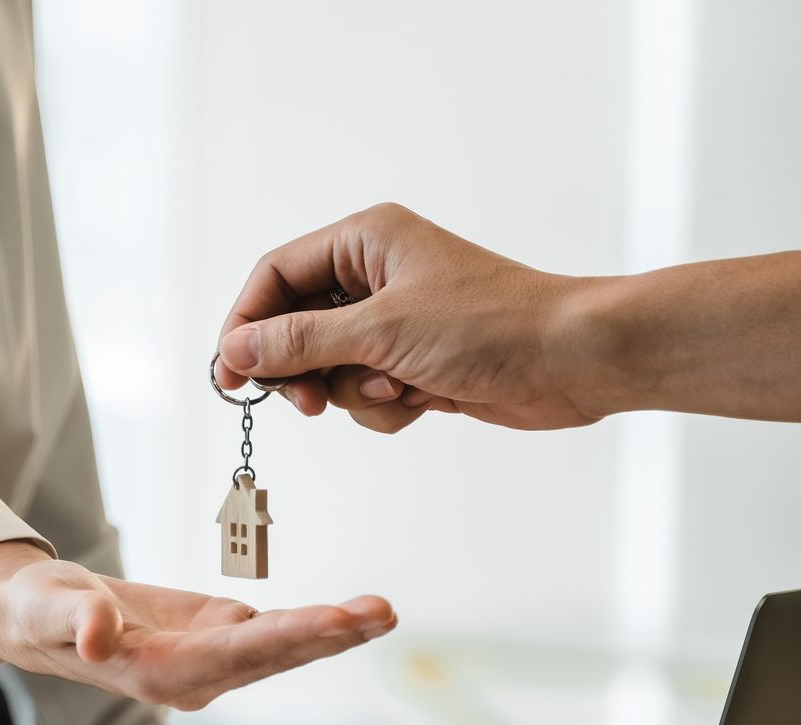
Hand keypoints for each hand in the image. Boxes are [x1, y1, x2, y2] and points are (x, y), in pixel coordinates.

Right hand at [0, 542, 394, 711]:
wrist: (40, 617)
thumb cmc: (38, 611)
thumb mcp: (47, 608)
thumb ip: (76, 621)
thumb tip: (98, 639)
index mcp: (159, 674)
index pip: (233, 655)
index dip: (285, 638)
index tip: (333, 622)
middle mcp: (195, 676)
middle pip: (272, 656)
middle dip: (328, 636)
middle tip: (381, 612)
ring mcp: (212, 659)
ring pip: (284, 646)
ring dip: (337, 630)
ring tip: (385, 610)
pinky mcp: (219, 635)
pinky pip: (278, 630)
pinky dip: (320, 621)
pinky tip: (360, 614)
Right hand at [213, 202, 607, 432]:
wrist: (570, 361)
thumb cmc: (490, 324)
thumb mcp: (380, 331)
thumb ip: (300, 342)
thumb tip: (236, 348)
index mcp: (365, 241)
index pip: (276, 275)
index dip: (246, 324)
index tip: (230, 375)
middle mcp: (376, 275)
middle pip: (297, 327)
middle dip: (303, 370)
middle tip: (307, 404)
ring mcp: (396, 322)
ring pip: (331, 369)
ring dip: (356, 392)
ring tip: (399, 389)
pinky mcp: (415, 363)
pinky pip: (367, 394)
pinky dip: (386, 407)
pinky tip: (424, 402)